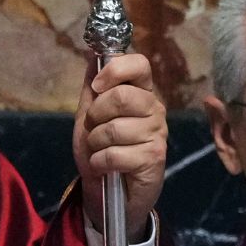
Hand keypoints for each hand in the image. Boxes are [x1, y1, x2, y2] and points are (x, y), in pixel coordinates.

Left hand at [73, 53, 166, 240]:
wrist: (107, 192)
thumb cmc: (100, 150)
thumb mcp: (89, 116)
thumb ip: (92, 88)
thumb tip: (92, 54)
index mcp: (140, 94)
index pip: (139, 64)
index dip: (115, 69)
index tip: (98, 86)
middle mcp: (154, 110)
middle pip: (122, 96)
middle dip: (95, 115)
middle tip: (95, 129)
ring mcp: (157, 134)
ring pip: (113, 128)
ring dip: (95, 143)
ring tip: (101, 150)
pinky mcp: (154, 159)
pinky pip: (114, 154)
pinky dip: (100, 162)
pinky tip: (105, 166)